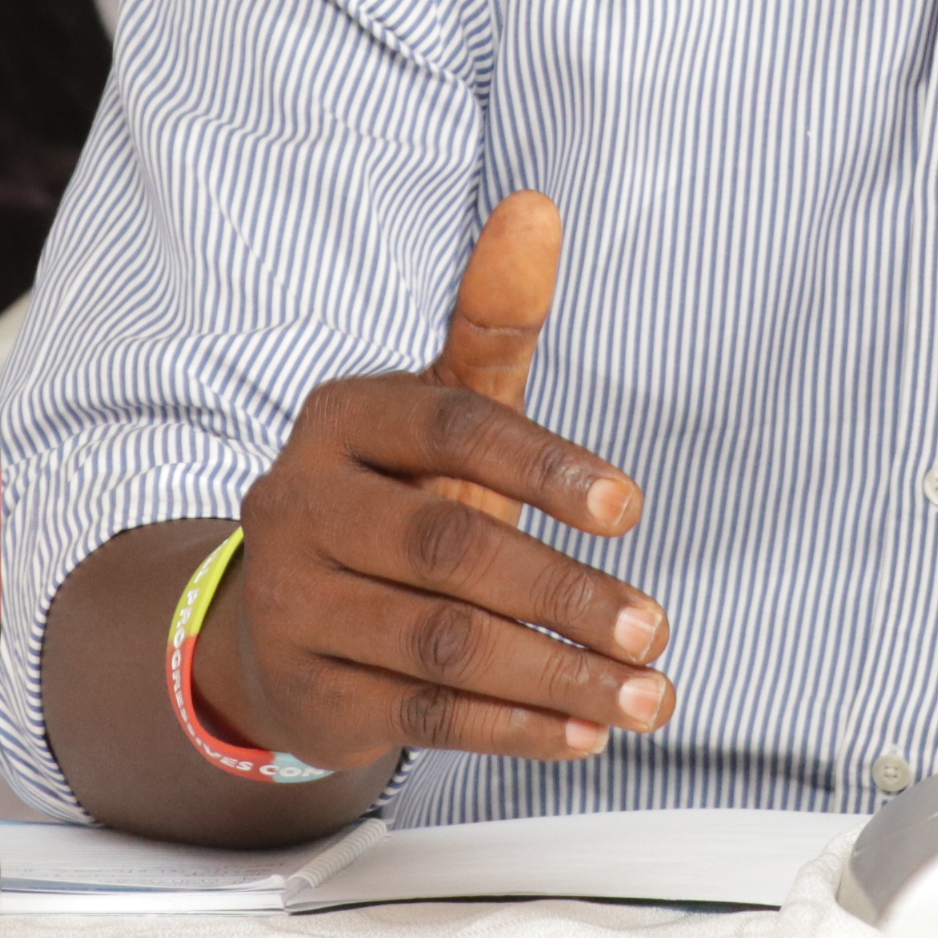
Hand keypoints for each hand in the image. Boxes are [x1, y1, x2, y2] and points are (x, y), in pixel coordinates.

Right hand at [195, 192, 675, 771]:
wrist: (281, 620)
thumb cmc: (392, 495)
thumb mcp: (440, 406)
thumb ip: (493, 320)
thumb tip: (537, 207)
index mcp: (341, 417)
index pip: (451, 426)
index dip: (544, 465)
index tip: (631, 508)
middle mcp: (300, 503)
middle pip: (449, 544)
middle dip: (564, 591)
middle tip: (656, 623)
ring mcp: (295, 602)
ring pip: (442, 642)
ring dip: (557, 673)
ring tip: (650, 692)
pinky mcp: (309, 692)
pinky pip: (423, 714)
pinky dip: (515, 727)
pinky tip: (588, 731)